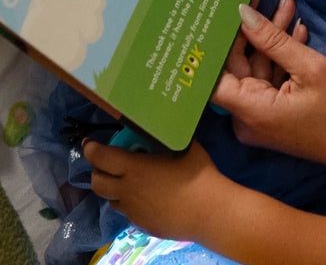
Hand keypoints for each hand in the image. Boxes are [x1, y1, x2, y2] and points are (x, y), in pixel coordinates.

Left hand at [86, 140, 226, 241]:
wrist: (208, 211)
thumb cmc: (197, 174)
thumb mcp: (183, 147)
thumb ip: (166, 139)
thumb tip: (163, 129)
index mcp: (134, 168)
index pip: (101, 158)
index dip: (91, 149)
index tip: (89, 144)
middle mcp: (127, 190)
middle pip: (97, 182)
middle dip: (98, 170)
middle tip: (109, 162)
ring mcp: (132, 210)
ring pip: (111, 198)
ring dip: (114, 187)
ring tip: (129, 179)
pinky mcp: (140, 224)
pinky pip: (127, 210)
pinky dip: (129, 200)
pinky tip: (147, 196)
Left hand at [212, 4, 325, 181]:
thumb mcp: (309, 67)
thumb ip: (273, 40)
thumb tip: (243, 13)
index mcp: (250, 109)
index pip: (213, 74)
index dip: (214, 43)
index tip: (222, 13)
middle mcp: (245, 116)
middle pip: (237, 66)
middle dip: (252, 30)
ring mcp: (257, 115)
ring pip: (256, 67)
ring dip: (271, 39)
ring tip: (288, 6)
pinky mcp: (270, 111)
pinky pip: (268, 78)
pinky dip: (280, 56)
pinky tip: (296, 31)